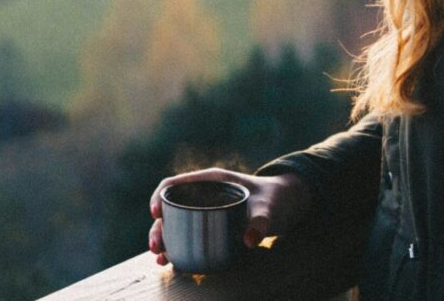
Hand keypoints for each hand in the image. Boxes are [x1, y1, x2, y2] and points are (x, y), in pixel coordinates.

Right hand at [148, 168, 315, 265]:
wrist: (287, 204)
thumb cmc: (276, 198)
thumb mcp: (269, 207)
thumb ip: (261, 221)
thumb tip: (250, 239)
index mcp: (211, 180)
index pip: (174, 184)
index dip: (159, 196)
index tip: (156, 213)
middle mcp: (204, 194)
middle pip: (170, 208)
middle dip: (158, 227)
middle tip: (157, 247)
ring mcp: (205, 209)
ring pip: (175, 223)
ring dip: (164, 239)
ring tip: (160, 258)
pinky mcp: (210, 224)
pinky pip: (186, 233)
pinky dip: (176, 246)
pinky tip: (170, 261)